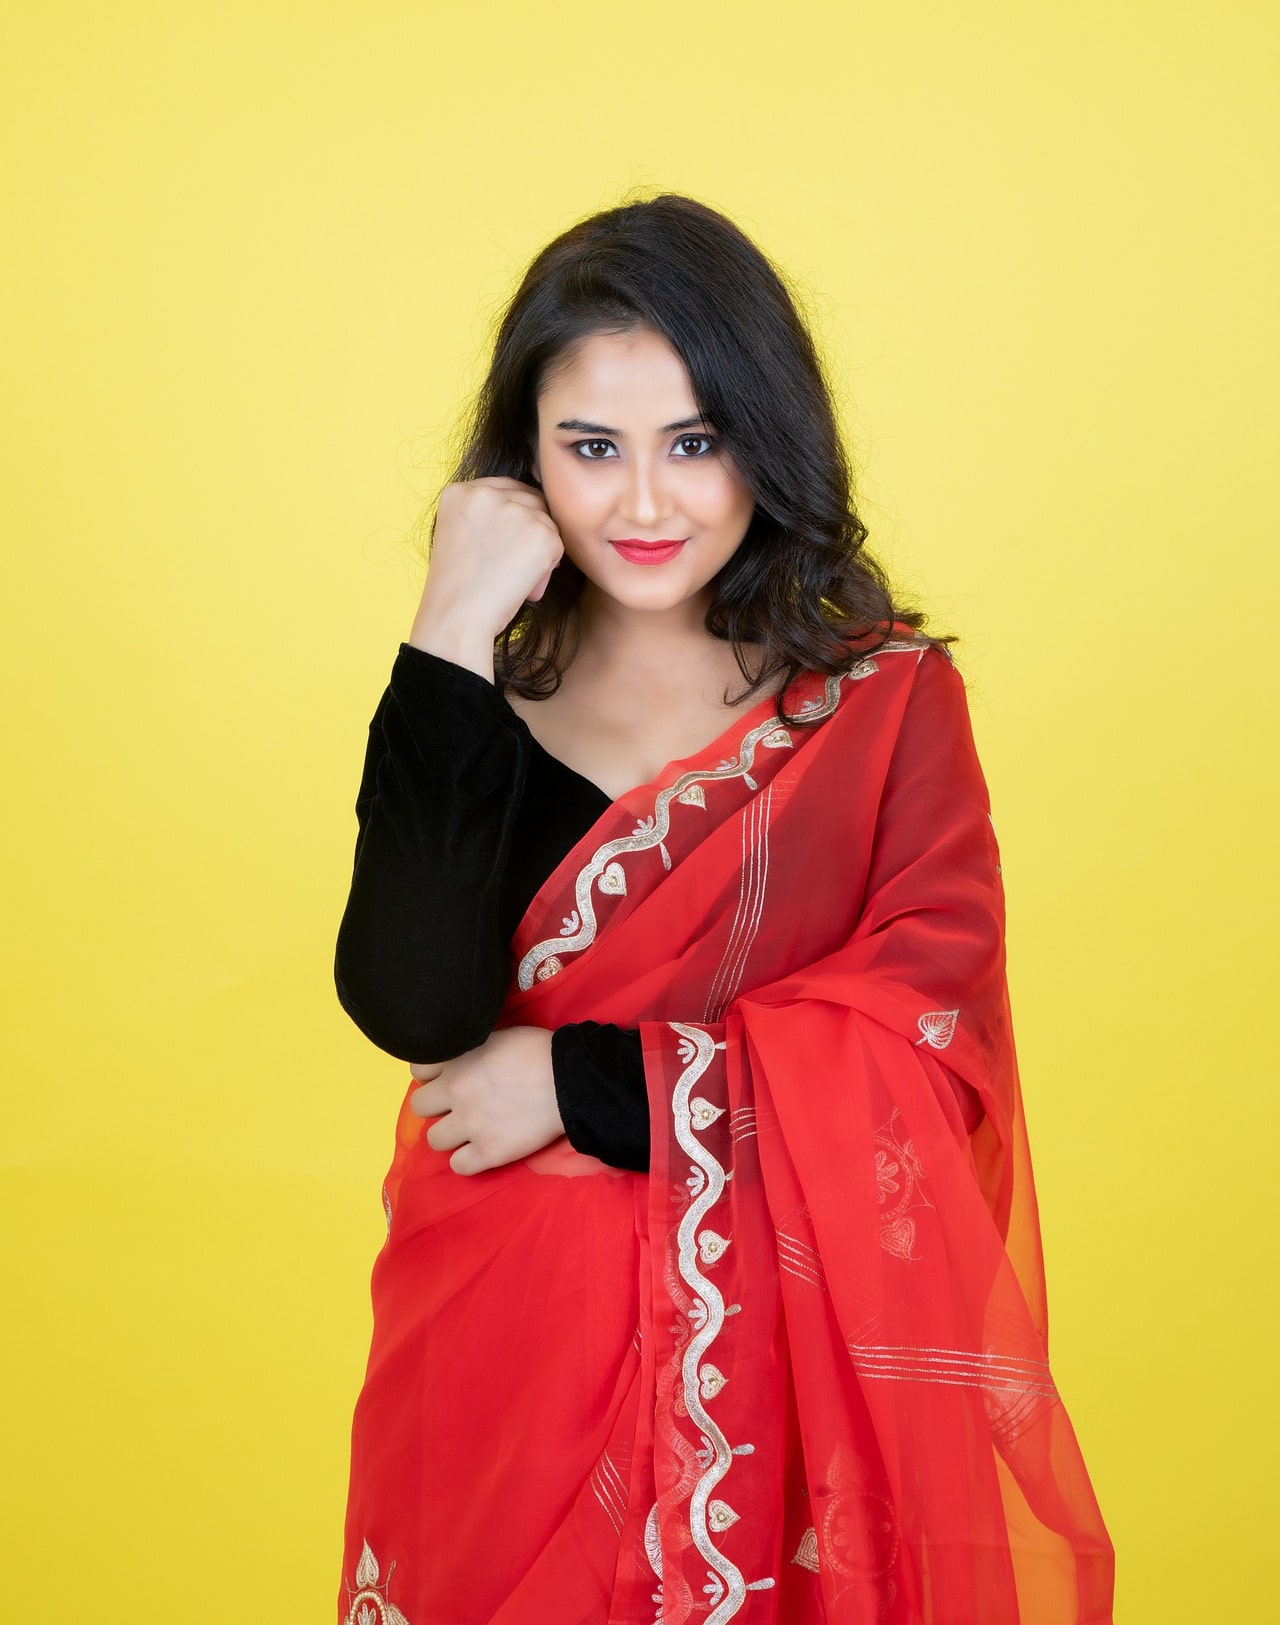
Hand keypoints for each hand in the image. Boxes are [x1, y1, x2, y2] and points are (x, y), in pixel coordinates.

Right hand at [408, 477, 565, 672]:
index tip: (509, 543)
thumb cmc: (457, 591)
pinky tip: (523, 587)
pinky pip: (558, 545)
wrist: (457, 619)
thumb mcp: (458, 537)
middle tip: (512, 566)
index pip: (504, 489)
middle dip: (530, 530)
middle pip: (530, 500)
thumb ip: (484, 517)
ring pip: (547, 522)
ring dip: (539, 550)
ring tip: (514, 580)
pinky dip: (547, 569)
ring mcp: (515, 509)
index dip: (513, 517)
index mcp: (459, 492)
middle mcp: (486, 493)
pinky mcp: (541, 532)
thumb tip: (527, 516)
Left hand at [408, 1024, 565, 1175]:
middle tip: (459, 1106)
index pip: (418, 1071)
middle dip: (437, 1106)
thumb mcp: (497, 1034)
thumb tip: (462, 1055)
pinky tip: (481, 1150)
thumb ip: (470, 1048)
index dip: (433, 1076)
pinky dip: (468, 1160)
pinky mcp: (488, 1152)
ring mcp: (469, 1125)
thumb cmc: (538, 1050)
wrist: (570, 1079)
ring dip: (450, 1135)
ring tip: (471, 1130)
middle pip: (420, 1107)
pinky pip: (458, 1166)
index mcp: (456, 1060)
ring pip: (434, 1140)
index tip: (447, 1079)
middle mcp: (455, 1092)